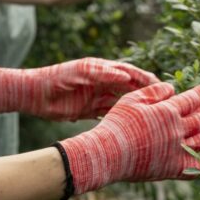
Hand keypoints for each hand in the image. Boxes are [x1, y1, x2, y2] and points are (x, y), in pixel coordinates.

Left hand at [0, 57, 160, 120]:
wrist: (34, 93)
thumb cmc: (55, 78)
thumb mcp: (79, 73)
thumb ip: (102, 73)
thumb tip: (125, 75)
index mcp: (102, 69)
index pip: (130, 73)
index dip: (147, 80)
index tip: (164, 88)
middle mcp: (102, 82)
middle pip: (130, 89)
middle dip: (147, 96)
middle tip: (166, 106)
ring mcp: (96, 96)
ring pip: (122, 103)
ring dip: (137, 109)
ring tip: (154, 119)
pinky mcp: (89, 110)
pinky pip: (110, 114)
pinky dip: (121, 119)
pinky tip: (133, 129)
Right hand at [57, 82, 199, 194]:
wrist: (108, 153)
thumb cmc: (117, 124)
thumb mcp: (132, 99)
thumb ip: (154, 92)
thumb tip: (172, 88)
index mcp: (167, 111)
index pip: (191, 99)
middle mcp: (177, 130)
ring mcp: (177, 150)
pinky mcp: (173, 168)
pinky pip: (197, 166)